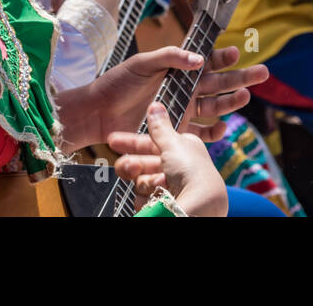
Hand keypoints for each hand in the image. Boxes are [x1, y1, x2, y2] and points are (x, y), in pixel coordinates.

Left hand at [61, 45, 268, 150]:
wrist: (99, 113)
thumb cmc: (118, 83)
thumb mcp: (143, 63)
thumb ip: (170, 57)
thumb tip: (199, 58)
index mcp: (177, 70)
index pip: (207, 62)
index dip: (223, 58)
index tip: (236, 52)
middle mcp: (184, 90)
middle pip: (219, 83)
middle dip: (241, 78)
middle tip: (262, 72)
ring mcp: (182, 111)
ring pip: (215, 106)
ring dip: (231, 102)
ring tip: (247, 97)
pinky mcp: (176, 131)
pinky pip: (201, 133)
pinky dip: (214, 131)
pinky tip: (223, 127)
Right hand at [108, 103, 227, 216]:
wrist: (199, 206)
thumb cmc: (192, 172)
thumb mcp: (174, 143)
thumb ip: (160, 127)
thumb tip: (155, 106)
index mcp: (181, 151)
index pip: (150, 144)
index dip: (131, 142)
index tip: (112, 140)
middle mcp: (174, 170)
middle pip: (141, 163)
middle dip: (133, 165)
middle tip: (131, 167)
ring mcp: (167, 189)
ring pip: (139, 181)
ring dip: (146, 182)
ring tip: (159, 184)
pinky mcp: (160, 205)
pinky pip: (141, 198)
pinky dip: (149, 198)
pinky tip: (161, 198)